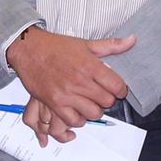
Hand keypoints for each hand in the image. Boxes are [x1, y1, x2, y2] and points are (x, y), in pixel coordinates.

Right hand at [5, 27, 134, 145]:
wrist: (28, 49)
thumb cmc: (54, 47)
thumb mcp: (85, 43)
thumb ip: (110, 45)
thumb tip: (132, 40)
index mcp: (89, 65)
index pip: (117, 86)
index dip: (120, 89)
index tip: (117, 89)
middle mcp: (79, 81)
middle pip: (107, 102)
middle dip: (106, 99)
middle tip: (100, 94)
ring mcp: (66, 93)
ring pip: (93, 113)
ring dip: (93, 110)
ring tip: (89, 103)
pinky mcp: (54, 103)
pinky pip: (73, 120)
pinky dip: (78, 119)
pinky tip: (77, 110)